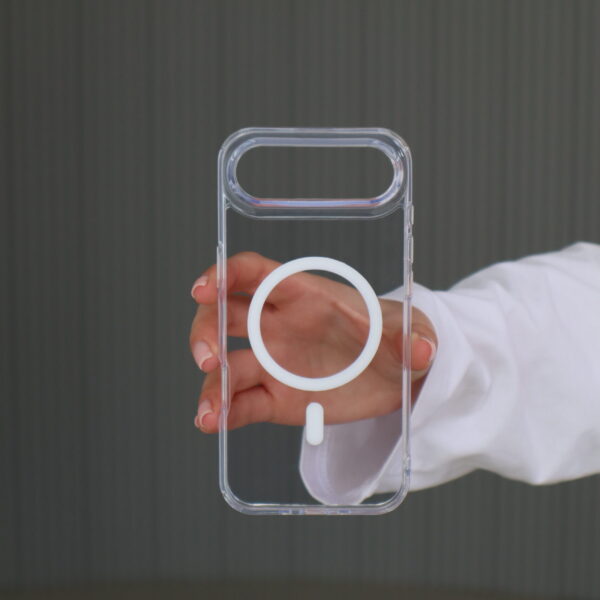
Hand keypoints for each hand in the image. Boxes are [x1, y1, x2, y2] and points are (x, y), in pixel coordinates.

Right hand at [189, 252, 436, 431]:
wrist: (393, 375)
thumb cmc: (394, 337)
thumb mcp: (411, 330)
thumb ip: (414, 336)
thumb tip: (425, 350)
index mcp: (304, 295)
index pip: (255, 275)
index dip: (224, 275)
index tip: (203, 289)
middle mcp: (277, 327)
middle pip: (224, 317)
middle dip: (206, 331)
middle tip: (208, 357)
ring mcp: (273, 364)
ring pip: (226, 368)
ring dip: (211, 385)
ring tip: (209, 412)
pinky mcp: (276, 399)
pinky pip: (242, 404)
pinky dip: (224, 413)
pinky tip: (212, 423)